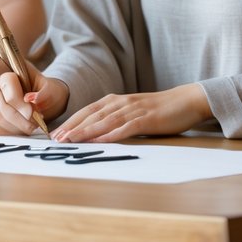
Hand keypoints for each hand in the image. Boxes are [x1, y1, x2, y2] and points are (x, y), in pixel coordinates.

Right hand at [0, 67, 68, 135]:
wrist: (45, 100)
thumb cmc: (48, 93)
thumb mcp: (51, 89)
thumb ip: (44, 92)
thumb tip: (31, 98)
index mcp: (11, 75)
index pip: (7, 84)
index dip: (19, 102)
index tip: (32, 114)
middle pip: (1, 105)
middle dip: (18, 119)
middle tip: (33, 124)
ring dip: (15, 127)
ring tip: (30, 127)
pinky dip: (10, 132)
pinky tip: (22, 130)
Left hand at [50, 84, 210, 142]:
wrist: (187, 100)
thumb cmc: (159, 110)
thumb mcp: (132, 112)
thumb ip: (115, 119)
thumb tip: (95, 133)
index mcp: (116, 101)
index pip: (87, 111)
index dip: (70, 122)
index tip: (55, 134)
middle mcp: (121, 103)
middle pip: (91, 115)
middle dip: (72, 127)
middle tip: (55, 140)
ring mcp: (134, 110)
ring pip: (105, 121)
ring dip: (86, 131)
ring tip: (70, 141)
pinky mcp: (147, 119)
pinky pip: (126, 128)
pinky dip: (111, 134)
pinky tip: (100, 140)